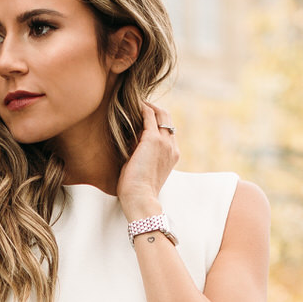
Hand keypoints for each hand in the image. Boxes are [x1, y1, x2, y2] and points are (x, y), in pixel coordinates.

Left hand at [117, 103, 179, 221]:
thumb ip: (142, 152)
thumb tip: (130, 139)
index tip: (143, 115)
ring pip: (161, 113)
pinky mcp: (153, 140)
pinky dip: (141, 108)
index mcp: (172, 155)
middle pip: (167, 118)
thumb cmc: (137, 190)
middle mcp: (172, 146)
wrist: (140, 199)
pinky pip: (148, 115)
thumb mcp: (144, 168)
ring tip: (134, 102)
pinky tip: (132, 105)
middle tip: (139, 104)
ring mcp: (164, 142)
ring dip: (148, 106)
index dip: (157, 120)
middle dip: (154, 108)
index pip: (168, 129)